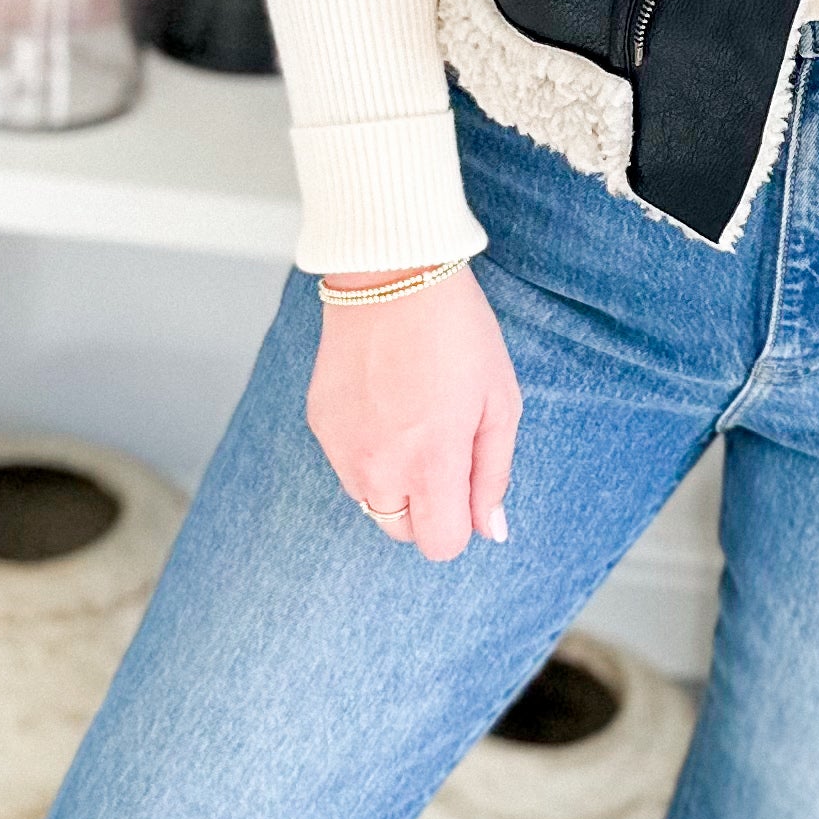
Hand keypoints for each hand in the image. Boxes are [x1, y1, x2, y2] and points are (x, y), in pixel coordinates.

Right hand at [306, 264, 521, 563]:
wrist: (390, 273)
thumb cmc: (457, 333)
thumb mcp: (499, 402)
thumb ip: (492, 475)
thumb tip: (490, 531)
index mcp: (431, 464)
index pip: (440, 544)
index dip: (458, 525)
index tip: (465, 488)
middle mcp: (379, 466)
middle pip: (400, 531)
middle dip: (424, 506)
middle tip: (441, 448)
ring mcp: (342, 447)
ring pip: (370, 500)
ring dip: (392, 480)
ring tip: (411, 420)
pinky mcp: (319, 424)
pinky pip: (345, 463)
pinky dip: (365, 450)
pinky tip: (383, 402)